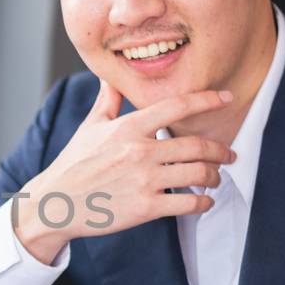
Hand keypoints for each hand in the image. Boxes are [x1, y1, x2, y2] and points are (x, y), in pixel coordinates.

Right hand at [13, 83, 237, 263]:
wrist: (56, 203)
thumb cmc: (73, 164)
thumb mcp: (90, 127)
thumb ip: (108, 101)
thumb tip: (109, 76)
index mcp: (128, 128)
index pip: (176, 106)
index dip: (207, 100)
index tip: (227, 98)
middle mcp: (139, 151)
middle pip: (197, 145)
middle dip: (221, 150)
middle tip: (229, 154)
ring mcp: (144, 180)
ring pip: (198, 174)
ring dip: (214, 176)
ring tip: (215, 178)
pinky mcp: (145, 207)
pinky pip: (188, 203)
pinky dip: (204, 202)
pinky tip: (205, 201)